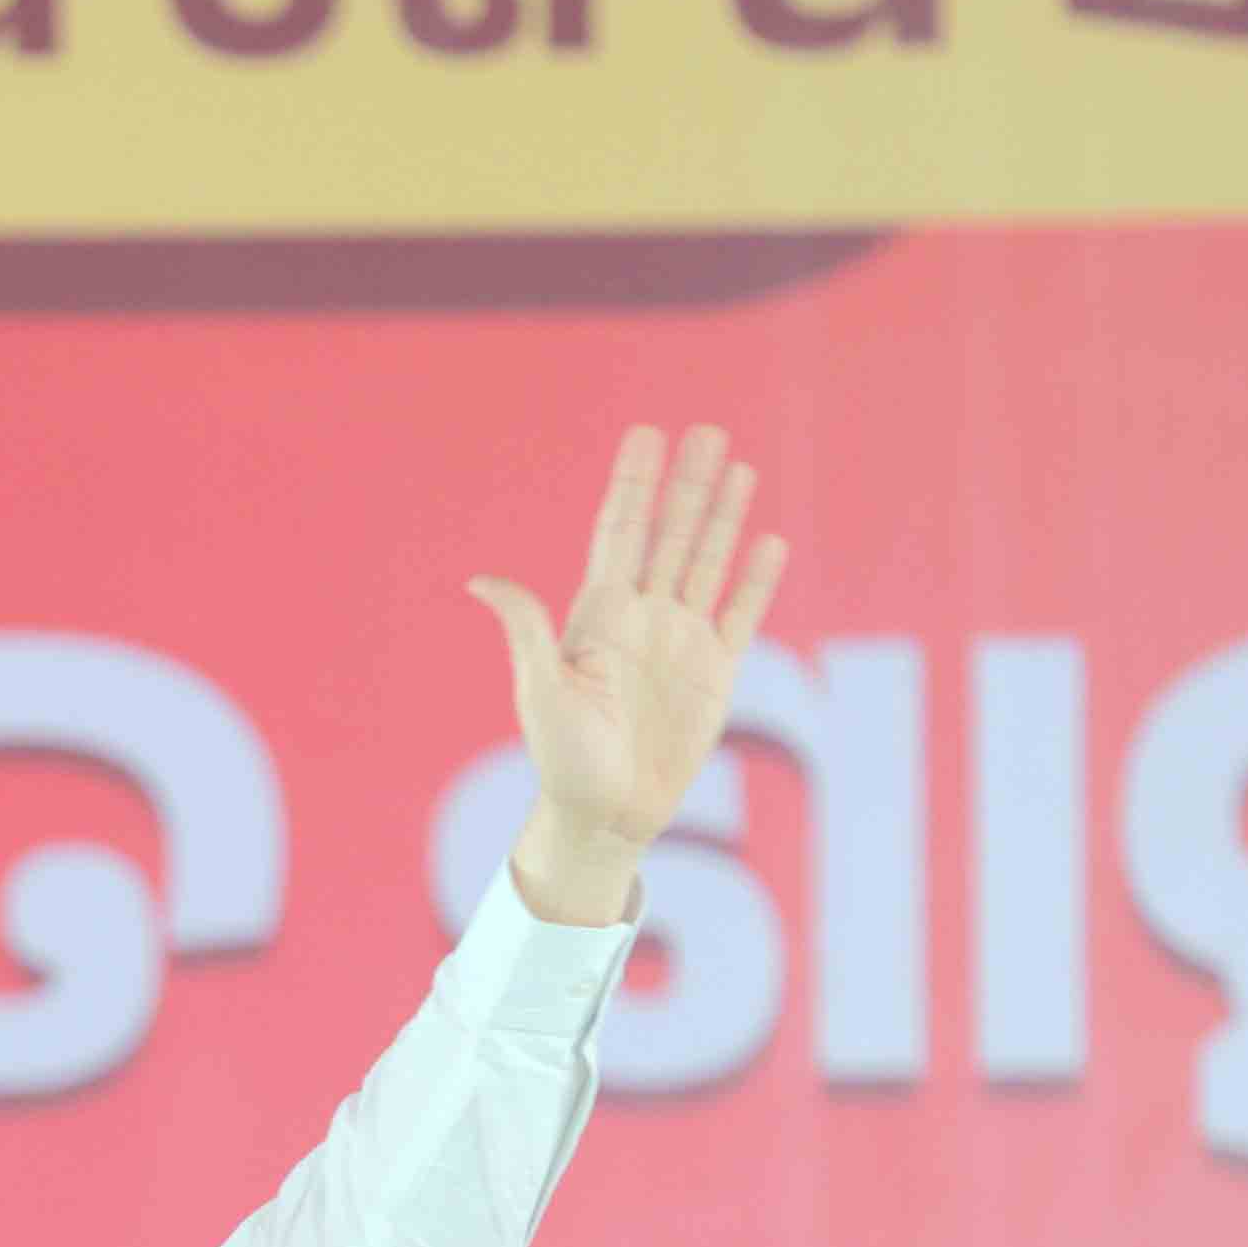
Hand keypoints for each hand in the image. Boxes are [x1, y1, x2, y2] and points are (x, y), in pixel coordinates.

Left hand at [470, 422, 789, 927]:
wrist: (607, 815)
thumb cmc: (563, 759)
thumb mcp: (539, 692)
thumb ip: (526, 630)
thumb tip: (481, 581)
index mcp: (598, 614)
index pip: (620, 531)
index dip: (634, 484)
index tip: (646, 434)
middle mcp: (643, 616)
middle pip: (670, 533)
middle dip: (687, 483)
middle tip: (706, 431)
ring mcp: (682, 640)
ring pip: (708, 561)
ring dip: (722, 515)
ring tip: (739, 466)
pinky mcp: (716, 673)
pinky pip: (740, 614)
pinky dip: (755, 579)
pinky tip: (767, 541)